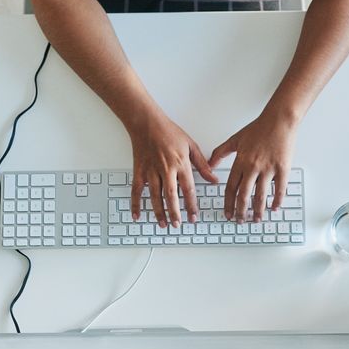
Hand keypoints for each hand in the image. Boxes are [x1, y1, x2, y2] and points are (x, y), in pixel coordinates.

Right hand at [126, 109, 216, 228]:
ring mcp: (151, 171)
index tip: (193, 216)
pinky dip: (135, 204)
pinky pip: (136, 190)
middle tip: (178, 225)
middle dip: (175, 213)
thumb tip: (213, 179)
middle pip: (171, 196)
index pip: (188, 189)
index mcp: (180, 164)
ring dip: (159, 212)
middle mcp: (166, 169)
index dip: (191, 205)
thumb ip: (202, 164)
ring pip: (155, 196)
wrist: (147, 122)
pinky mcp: (139, 171)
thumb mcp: (191, 145)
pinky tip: (137, 215)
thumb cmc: (169, 131)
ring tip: (163, 224)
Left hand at [210, 110, 297, 221]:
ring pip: (261, 195)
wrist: (279, 120)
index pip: (231, 187)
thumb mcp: (235, 139)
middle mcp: (253, 167)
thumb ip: (220, 153)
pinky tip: (274, 208)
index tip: (227, 213)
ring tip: (256, 219)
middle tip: (240, 221)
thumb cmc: (259, 128)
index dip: (228, 203)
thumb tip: (210, 164)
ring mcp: (269, 169)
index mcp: (241, 161)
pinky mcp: (283, 168)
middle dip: (241, 211)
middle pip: (244, 195)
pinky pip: (280, 189)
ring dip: (258, 210)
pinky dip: (277, 201)